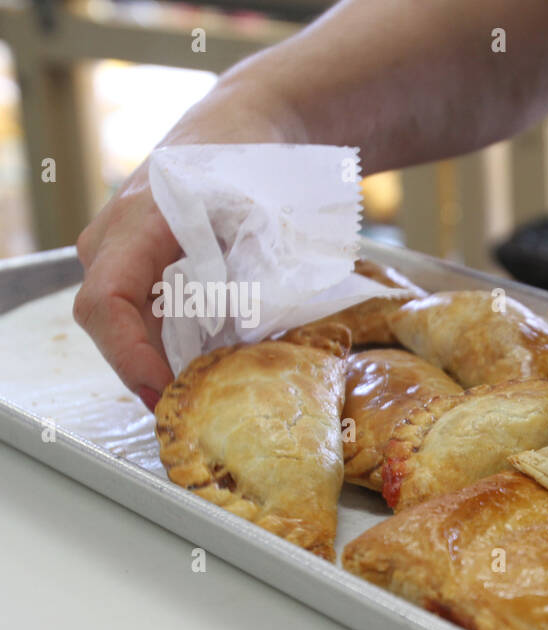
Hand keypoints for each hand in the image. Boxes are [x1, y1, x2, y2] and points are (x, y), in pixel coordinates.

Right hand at [73, 82, 305, 408]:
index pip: (107, 301)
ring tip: (216, 387)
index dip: (130, 356)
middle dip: (154, 372)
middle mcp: (114, 241)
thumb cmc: (253, 162)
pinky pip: (143, 320)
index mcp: (140, 220)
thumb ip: (254, 269)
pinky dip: (176, 346)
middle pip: (113, 327)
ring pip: (128, 329)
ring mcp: (119, 256)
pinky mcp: (136, 270)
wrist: (245, 128)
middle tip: (205, 407)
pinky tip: (214, 359)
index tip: (165, 390)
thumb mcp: (263, 212)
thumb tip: (251, 334)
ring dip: (168, 362)